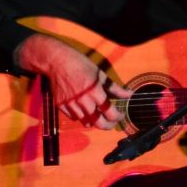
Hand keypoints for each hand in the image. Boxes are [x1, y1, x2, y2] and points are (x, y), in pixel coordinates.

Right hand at [15, 34, 131, 128]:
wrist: (56, 61)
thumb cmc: (80, 64)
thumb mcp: (100, 74)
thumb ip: (114, 88)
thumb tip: (129, 95)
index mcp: (95, 92)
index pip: (111, 113)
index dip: (118, 117)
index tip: (119, 115)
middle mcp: (83, 101)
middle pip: (98, 123)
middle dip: (107, 125)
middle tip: (110, 122)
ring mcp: (71, 104)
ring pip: (85, 121)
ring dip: (92, 119)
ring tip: (95, 114)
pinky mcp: (60, 105)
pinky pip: (73, 117)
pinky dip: (79, 116)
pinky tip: (82, 109)